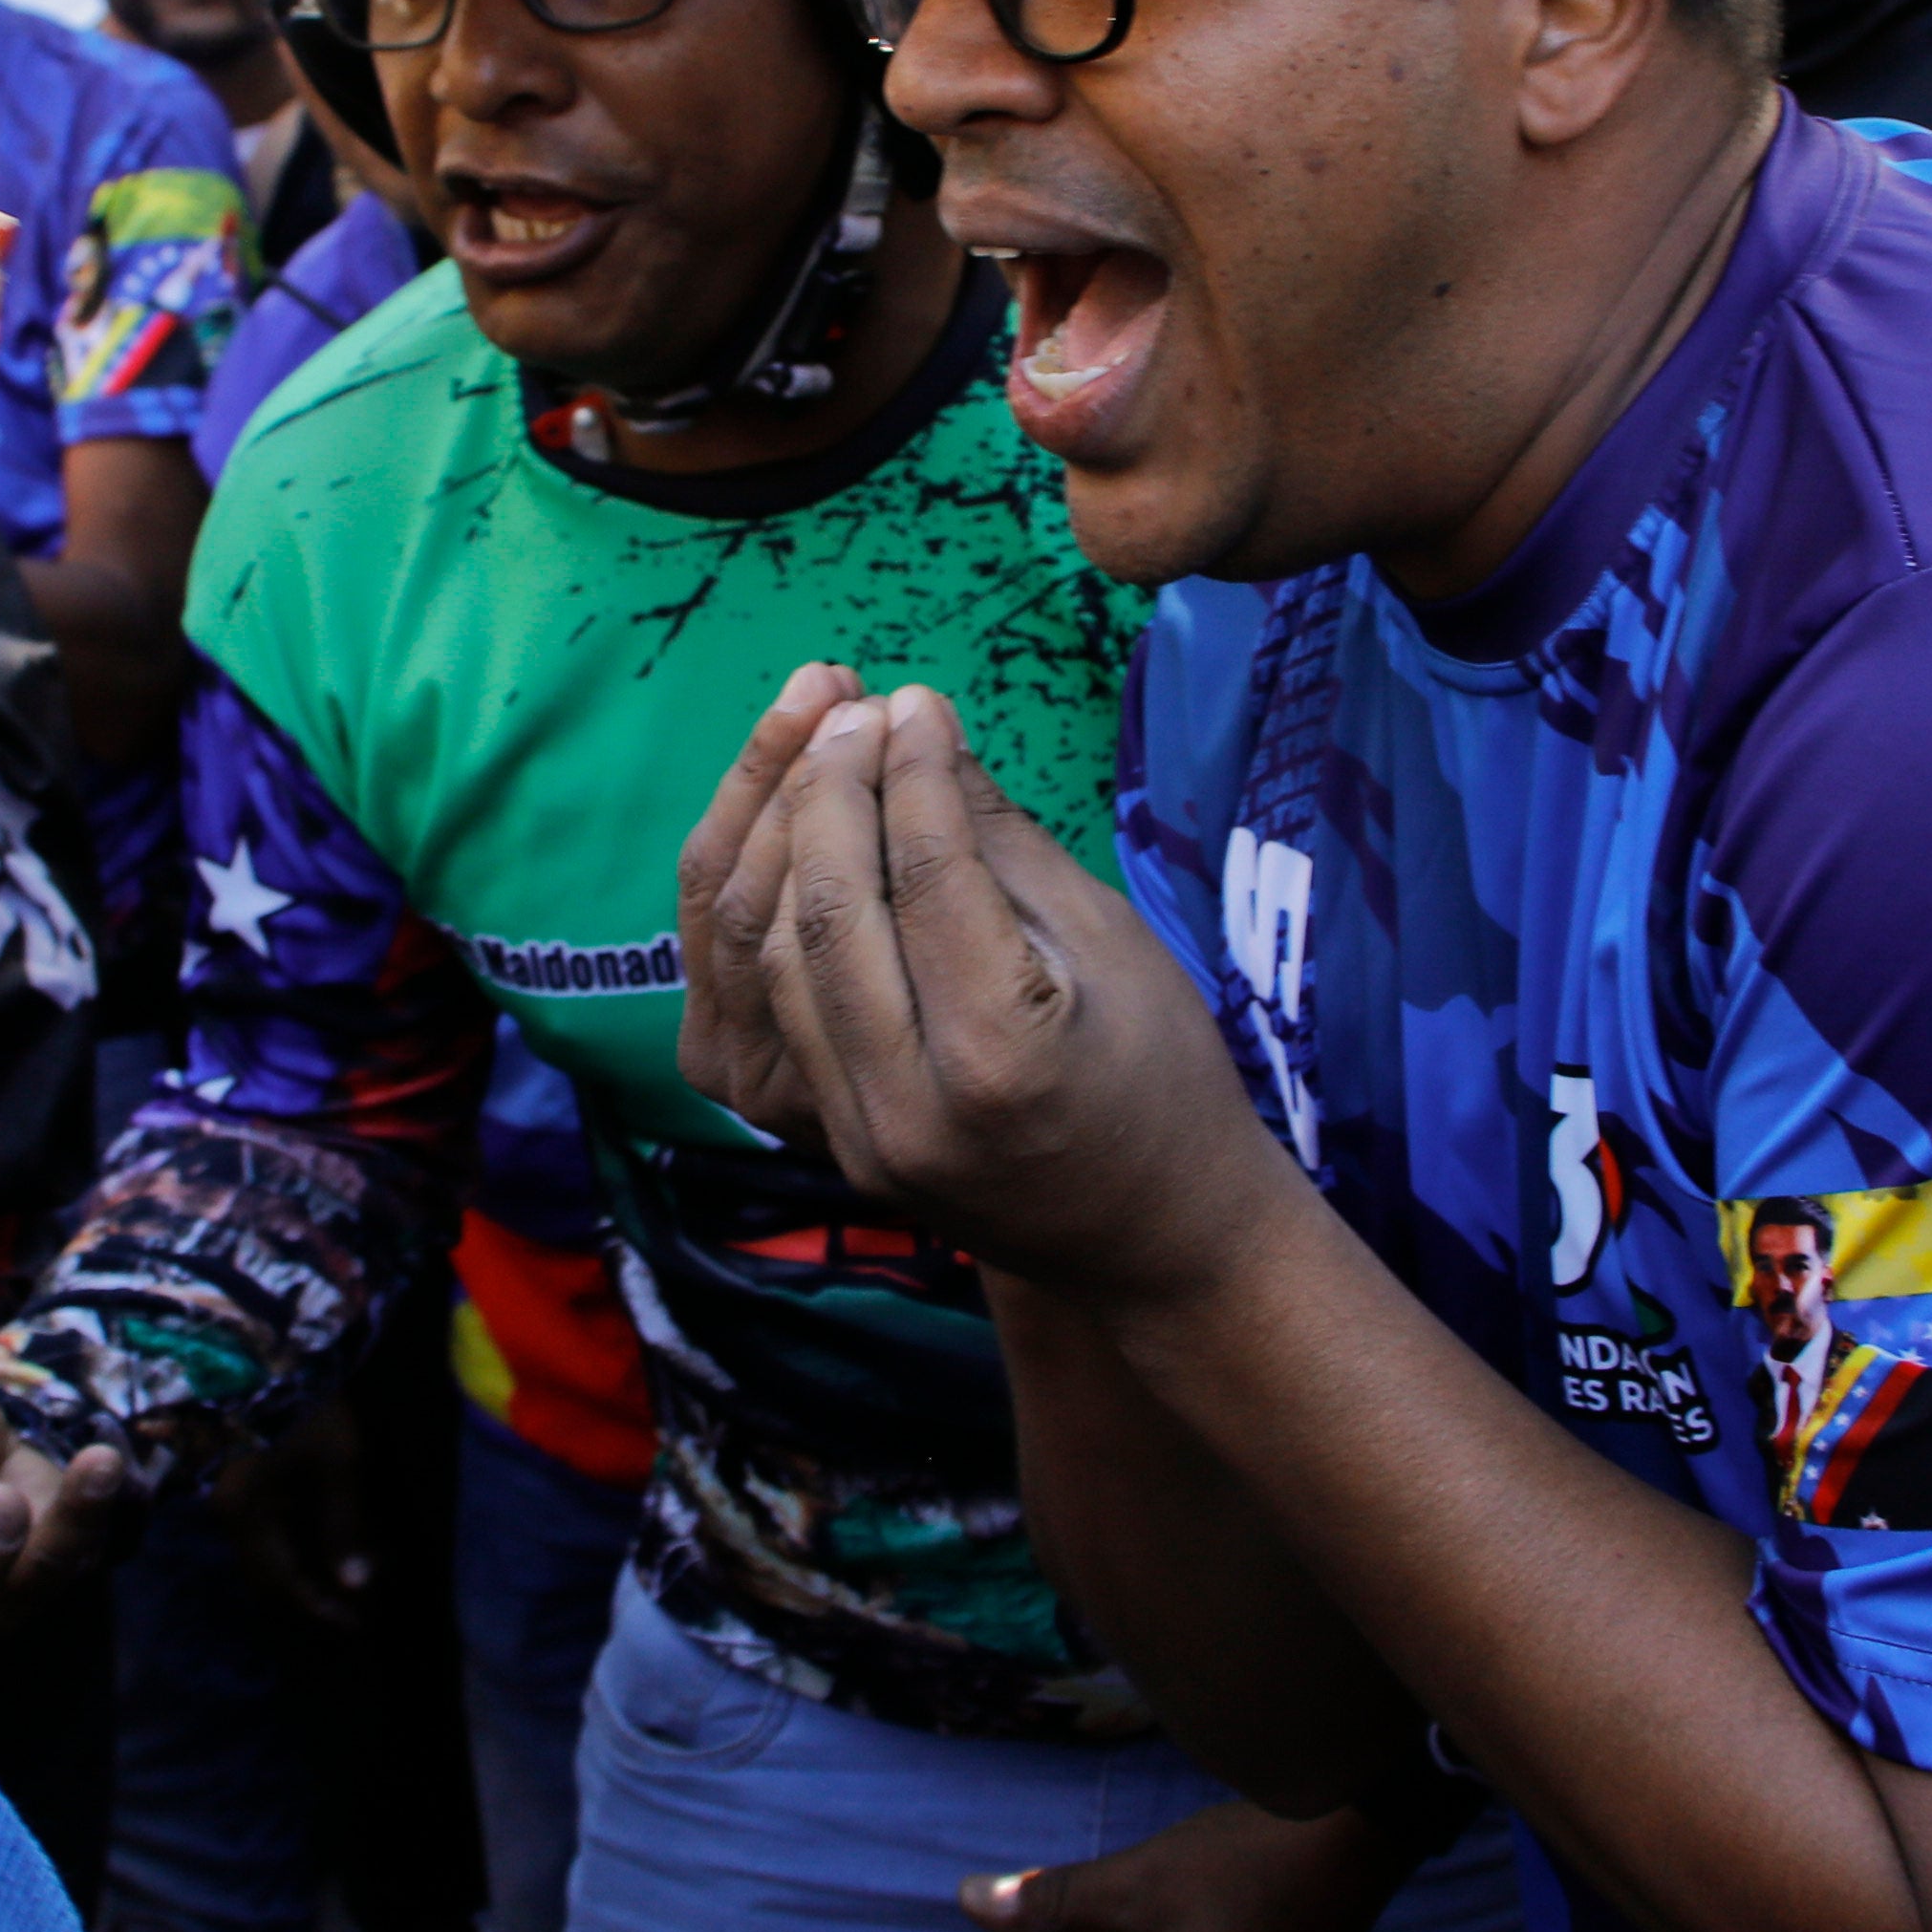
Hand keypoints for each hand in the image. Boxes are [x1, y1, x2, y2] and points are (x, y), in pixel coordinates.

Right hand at [216, 1399, 387, 1637]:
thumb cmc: (304, 1407)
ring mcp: (229, 1500)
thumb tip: (356, 1586)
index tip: (357, 1625)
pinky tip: (322, 1552)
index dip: (318, 1610)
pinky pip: (264, 1534)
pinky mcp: (240, 1485)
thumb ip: (343, 1526)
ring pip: (264, 1558)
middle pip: (266, 1579)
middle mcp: (229, 1516)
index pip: (281, 1585)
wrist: (262, 1353)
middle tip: (352, 1617)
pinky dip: (294, 1551)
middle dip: (309, 1602)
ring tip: (344, 1589)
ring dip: (302, 1578)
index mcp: (247, 1516)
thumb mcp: (337, 1464)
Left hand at [674, 665, 1269, 1305]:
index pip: (928, 874)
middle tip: (850, 707)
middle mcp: (911, 1105)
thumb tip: (922, 725)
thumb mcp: (1107, 938)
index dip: (915, 768)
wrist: (1155, 1235)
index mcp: (1003, 1049)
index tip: (916, 697)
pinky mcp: (833, 1146)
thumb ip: (999, 837)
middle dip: (828, 788)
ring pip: (775, 958)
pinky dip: (774, 915)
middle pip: (827, 911)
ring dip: (782, 841)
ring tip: (816, 758)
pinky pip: (770, 1011)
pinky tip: (797, 843)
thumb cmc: (1161, 1074)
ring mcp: (859, 1138)